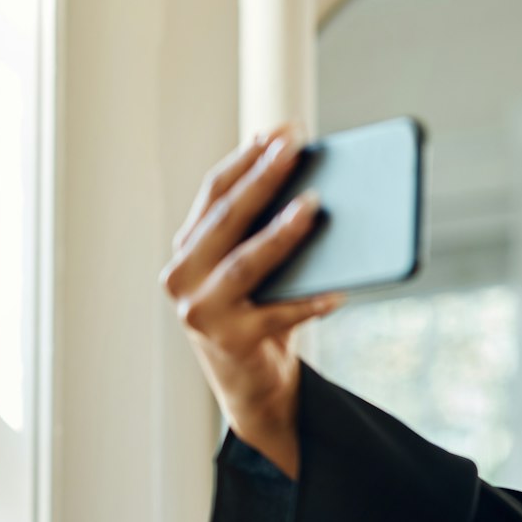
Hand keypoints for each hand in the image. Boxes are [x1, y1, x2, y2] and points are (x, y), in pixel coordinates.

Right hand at [159, 123, 346, 478]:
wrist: (253, 390)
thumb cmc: (261, 316)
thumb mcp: (256, 272)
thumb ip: (265, 234)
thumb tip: (314, 188)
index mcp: (187, 249)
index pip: (214, 192)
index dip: (246, 158)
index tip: (279, 131)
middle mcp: (182, 276)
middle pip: (227, 217)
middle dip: (262, 177)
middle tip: (295, 148)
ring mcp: (201, 311)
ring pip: (246, 262)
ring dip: (281, 233)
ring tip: (314, 205)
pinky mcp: (231, 342)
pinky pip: (279, 315)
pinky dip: (310, 301)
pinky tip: (338, 289)